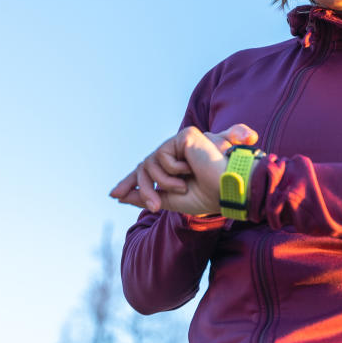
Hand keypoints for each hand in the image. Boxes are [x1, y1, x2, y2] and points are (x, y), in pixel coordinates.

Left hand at [110, 124, 257, 214]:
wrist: (228, 190)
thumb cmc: (207, 196)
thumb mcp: (171, 200)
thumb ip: (147, 196)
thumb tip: (120, 196)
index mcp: (177, 166)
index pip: (148, 170)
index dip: (130, 182)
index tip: (114, 195)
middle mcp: (178, 152)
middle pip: (144, 166)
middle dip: (140, 187)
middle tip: (153, 207)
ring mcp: (182, 142)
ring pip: (149, 163)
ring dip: (161, 183)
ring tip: (183, 186)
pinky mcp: (185, 135)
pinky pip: (161, 156)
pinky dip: (172, 170)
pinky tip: (190, 170)